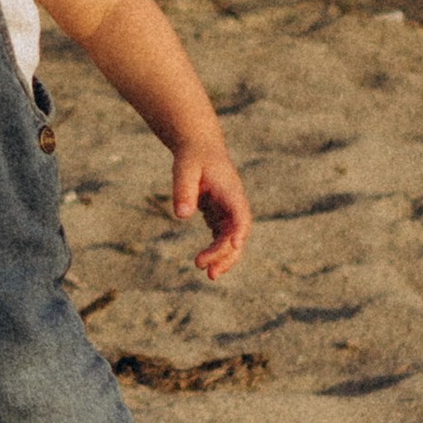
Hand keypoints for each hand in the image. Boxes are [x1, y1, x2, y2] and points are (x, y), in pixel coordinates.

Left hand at [170, 139, 251, 279]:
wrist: (199, 148)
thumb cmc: (192, 157)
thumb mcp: (184, 169)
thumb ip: (183, 190)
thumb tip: (181, 215)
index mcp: (231, 191)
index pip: (241, 215)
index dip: (239, 231)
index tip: (234, 245)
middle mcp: (234, 203)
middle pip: (237, 233)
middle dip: (226, 254)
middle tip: (209, 272)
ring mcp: (229, 210)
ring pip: (231, 239)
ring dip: (222, 257)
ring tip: (208, 274)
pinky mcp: (220, 215)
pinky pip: (221, 237)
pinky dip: (215, 250)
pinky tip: (203, 261)